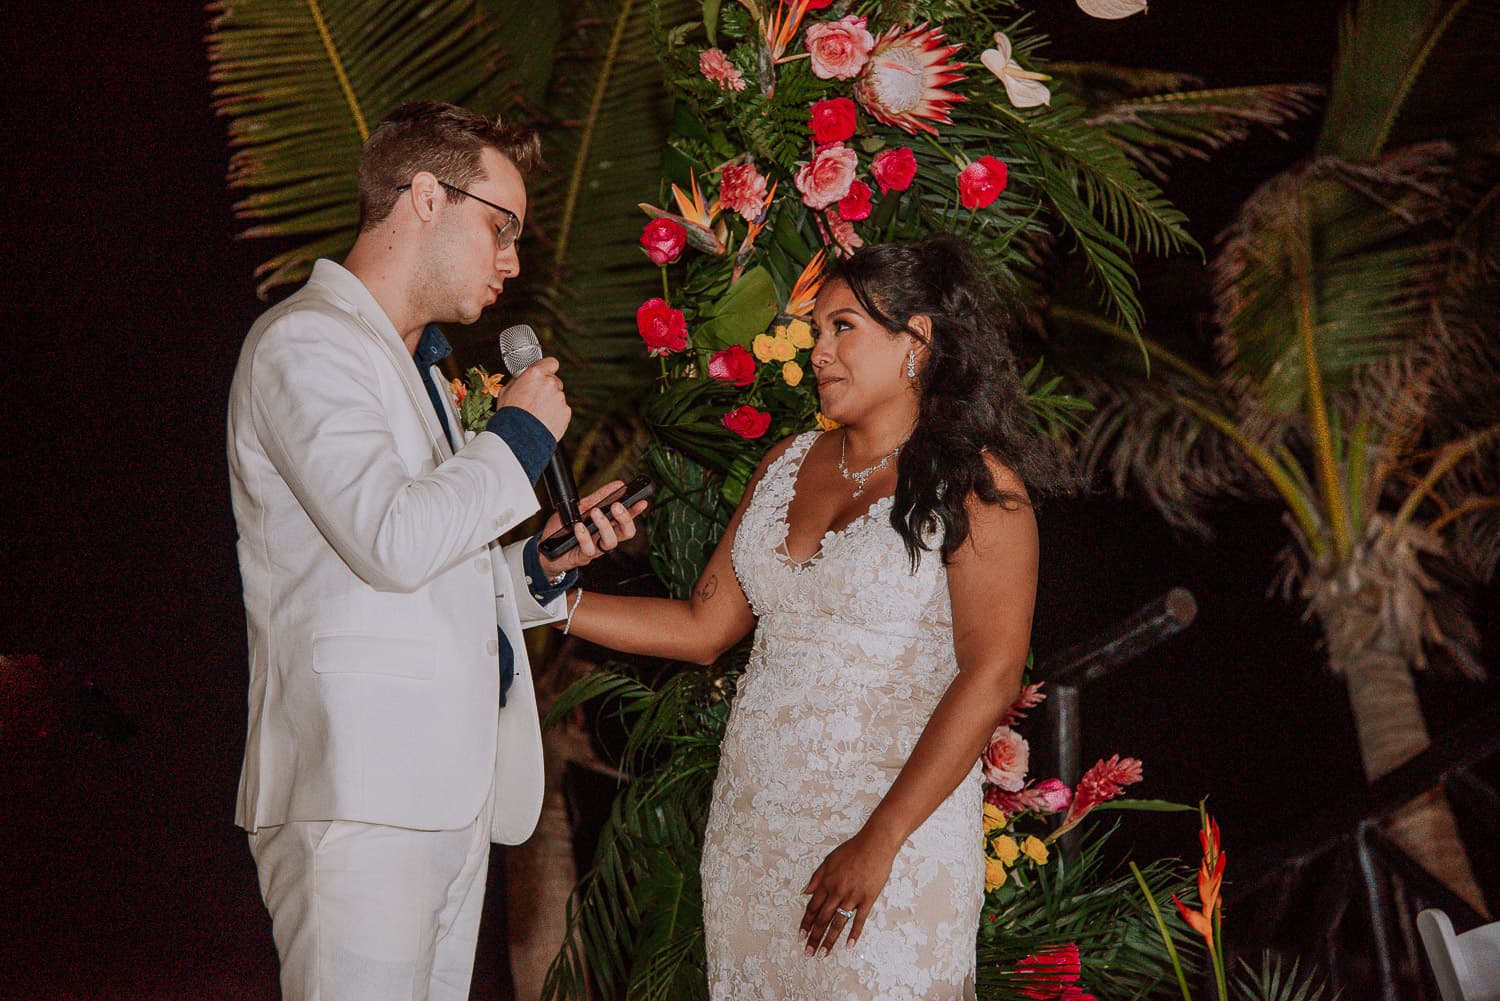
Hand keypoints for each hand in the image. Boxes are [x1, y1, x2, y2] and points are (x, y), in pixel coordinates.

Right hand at [497, 357, 569, 441]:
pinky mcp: (566, 412)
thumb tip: (522, 377)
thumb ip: (519, 381)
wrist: (519, 438)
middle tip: (535, 400)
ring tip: (537, 415)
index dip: (548, 367)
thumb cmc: (510, 416)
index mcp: (534, 375)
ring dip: (550, 403)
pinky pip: (562, 410)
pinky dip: (555, 415)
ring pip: (557, 397)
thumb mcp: (505, 392)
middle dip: (547, 388)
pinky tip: (543, 422)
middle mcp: (550, 383)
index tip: (545, 372)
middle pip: (554, 381)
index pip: (550, 362)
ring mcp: (560, 398)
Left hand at [536, 480, 648, 576]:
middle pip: (626, 533)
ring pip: (611, 542)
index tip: (642, 501)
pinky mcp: (582, 557)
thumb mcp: (580, 507)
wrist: (543, 547)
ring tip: (595, 513)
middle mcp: (604, 538)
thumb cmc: (564, 528)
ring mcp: (595, 549)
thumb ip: (598, 498)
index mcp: (607, 526)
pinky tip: (579, 526)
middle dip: (625, 519)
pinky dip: (584, 536)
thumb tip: (617, 485)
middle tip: (617, 506)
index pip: (627, 519)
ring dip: (605, 526)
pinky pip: (589, 549)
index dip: (636, 511)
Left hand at [799, 830, 897, 956]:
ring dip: (829, 940)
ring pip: (838, 922)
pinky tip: (849, 945)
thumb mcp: (829, 860)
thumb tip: (804, 892)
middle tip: (808, 953)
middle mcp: (837, 891)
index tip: (801, 936)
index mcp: (826, 882)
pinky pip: (859, 919)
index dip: (806, 923)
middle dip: (814, 937)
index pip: (813, 908)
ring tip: (823, 954)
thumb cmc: (852, 850)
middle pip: (823, 919)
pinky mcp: (868, 899)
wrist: (875, 844)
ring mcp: (853, 896)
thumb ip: (816, 877)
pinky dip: (854, 933)